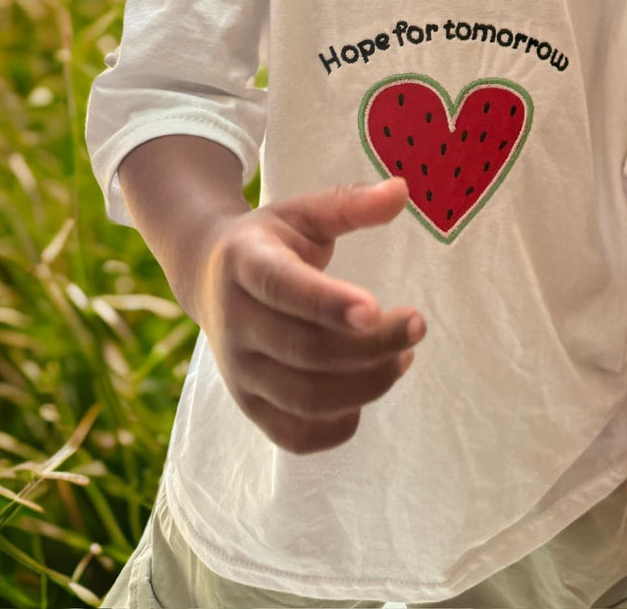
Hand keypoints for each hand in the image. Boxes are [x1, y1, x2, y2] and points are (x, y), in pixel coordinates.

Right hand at [193, 177, 425, 453]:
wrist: (208, 276)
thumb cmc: (271, 240)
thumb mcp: (303, 212)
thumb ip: (350, 203)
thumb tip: (402, 191)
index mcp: (245, 264)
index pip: (284, 289)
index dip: (328, 302)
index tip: (376, 308)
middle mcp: (235, 323)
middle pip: (306, 350)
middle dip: (372, 346)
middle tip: (418, 324)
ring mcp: (239, 372)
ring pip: (306, 398)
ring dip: (366, 384)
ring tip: (404, 355)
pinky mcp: (249, 407)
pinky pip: (296, 436)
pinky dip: (339, 425)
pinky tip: (367, 390)